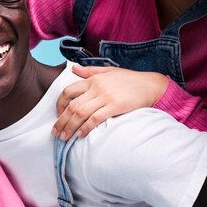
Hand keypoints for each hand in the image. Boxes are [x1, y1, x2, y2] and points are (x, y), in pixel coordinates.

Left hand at [52, 64, 168, 139]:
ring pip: (80, 114)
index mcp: (93, 79)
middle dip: (61, 121)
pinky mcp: (115, 106)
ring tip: (64, 137)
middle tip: (56, 133)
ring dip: (70, 127)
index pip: (68, 91)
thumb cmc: (130, 79)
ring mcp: (106, 97)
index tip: (58, 115)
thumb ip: (90, 71)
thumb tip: (73, 69)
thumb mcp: (109, 71)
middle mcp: (97, 87)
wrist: (150, 85)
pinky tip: (81, 135)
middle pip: (72, 106)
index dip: (59, 105)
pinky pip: (95, 119)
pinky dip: (86, 128)